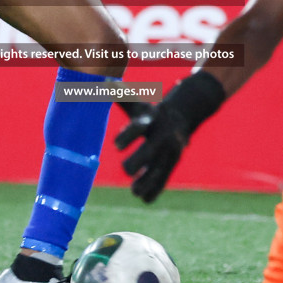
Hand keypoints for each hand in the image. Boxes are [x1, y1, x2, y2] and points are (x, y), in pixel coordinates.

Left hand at [114, 71, 225, 202]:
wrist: (182, 116)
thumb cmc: (149, 111)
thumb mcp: (136, 103)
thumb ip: (119, 97)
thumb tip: (100, 84)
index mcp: (151, 119)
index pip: (139, 127)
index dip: (128, 135)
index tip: (115, 145)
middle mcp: (162, 135)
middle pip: (151, 149)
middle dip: (139, 160)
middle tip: (126, 169)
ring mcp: (169, 151)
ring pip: (160, 168)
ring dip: (148, 181)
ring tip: (134, 191)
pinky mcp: (172, 163)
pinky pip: (165, 178)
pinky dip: (156, 189)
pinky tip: (145, 199)